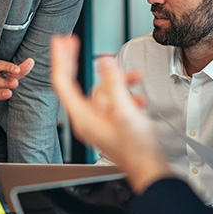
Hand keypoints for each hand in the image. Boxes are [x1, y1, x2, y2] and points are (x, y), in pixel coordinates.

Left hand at [50, 35, 171, 193]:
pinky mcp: (111, 124)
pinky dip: (126, 95)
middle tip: (71, 41)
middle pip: (74, 83)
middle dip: (74, 61)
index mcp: (83, 116)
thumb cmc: (138, 150)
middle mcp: (86, 118)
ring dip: (118, 82)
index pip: (63, 82)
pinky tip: (140, 98)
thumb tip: (104, 61)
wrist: (151, 172)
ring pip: (102, 92)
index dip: (61, 59)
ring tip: (136, 76)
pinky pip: (114, 102)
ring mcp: (98, 122)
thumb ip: (114, 83)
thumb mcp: (126, 111)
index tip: (60, 41)